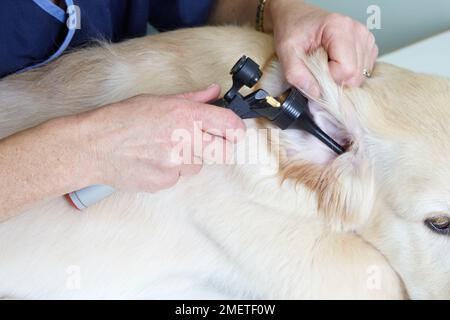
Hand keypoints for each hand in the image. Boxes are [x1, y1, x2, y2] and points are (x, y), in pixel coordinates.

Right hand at [76, 85, 244, 191]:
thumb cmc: (121, 119)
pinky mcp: (166, 182)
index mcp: (185, 115)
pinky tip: (153, 160)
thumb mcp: (158, 100)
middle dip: (219, 147)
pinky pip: (179, 177)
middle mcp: (185, 141)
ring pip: (199, 165)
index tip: (233, 130)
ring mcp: (176, 165)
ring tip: (164, 148)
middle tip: (203, 141)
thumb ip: (192, 98)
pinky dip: (171, 170)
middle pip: (225, 152)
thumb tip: (213, 92)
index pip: (230, 125)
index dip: (235, 129)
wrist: (93, 146)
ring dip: (189, 158)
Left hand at [269, 0, 377, 96]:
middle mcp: (357, 31)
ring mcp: (365, 39)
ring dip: (340, 78)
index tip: (314, 72)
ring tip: (324, 64)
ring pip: (361, 76)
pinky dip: (346, 75)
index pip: (346, 70)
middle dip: (335, 81)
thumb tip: (315, 94)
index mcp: (339, 27)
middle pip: (356, 76)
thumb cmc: (292, 29)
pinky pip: (362, 72)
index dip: (329, 79)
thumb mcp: (286, 51)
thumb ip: (296, 74)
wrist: (295, 17)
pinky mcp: (366, 47)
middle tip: (317, 71)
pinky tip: (334, 64)